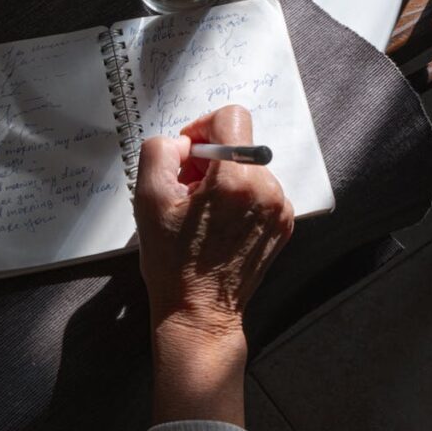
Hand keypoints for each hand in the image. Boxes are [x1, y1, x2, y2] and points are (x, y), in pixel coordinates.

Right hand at [134, 105, 293, 424]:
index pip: (231, 117)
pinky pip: (260, 191)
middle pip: (239, 145)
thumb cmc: (171, 261)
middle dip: (209, 161)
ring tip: (201, 214)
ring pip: (249, 167)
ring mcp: (281, 208)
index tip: (188, 156)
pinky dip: (239, 198)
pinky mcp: (284, 224)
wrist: (199, 313)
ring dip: (223, 180)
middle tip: (186, 192)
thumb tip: (184, 142)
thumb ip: (160, 151)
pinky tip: (218, 225)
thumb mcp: (147, 199)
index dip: (202, 129)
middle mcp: (268, 189)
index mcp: (237, 179)